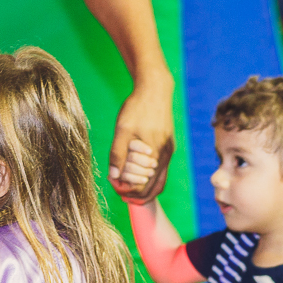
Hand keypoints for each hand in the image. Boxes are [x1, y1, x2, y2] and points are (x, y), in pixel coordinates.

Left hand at [108, 77, 173, 204]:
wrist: (154, 89)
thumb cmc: (137, 108)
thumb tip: (114, 176)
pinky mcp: (167, 145)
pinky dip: (149, 177)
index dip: (129, 192)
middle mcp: (166, 155)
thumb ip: (118, 154)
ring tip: (126, 189)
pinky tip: (135, 175)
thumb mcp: (122, 131)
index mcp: (156, 154)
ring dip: (143, 187)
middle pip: (153, 187)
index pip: (145, 186)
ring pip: (159, 180)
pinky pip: (160, 169)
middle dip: (136, 193)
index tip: (116, 190)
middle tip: (119, 193)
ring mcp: (168, 150)